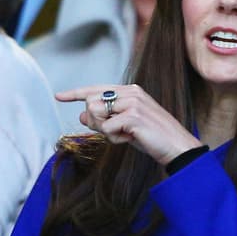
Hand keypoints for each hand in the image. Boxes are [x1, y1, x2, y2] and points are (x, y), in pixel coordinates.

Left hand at [56, 84, 201, 165]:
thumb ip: (106, 118)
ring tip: (124, 135)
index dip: (75, 93)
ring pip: (96, 113)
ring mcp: (133, 103)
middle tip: (112, 133)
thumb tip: (82, 116)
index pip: (97, 88)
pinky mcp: (134, 116)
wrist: (177, 147)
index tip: (59, 96)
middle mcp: (131, 92)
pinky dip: (115, 139)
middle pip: (91, 102)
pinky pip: (106, 129)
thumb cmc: (153, 137)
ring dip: (105, 130)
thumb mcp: (126, 127)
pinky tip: (130, 139)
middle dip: (94, 121)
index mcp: (131, 91)